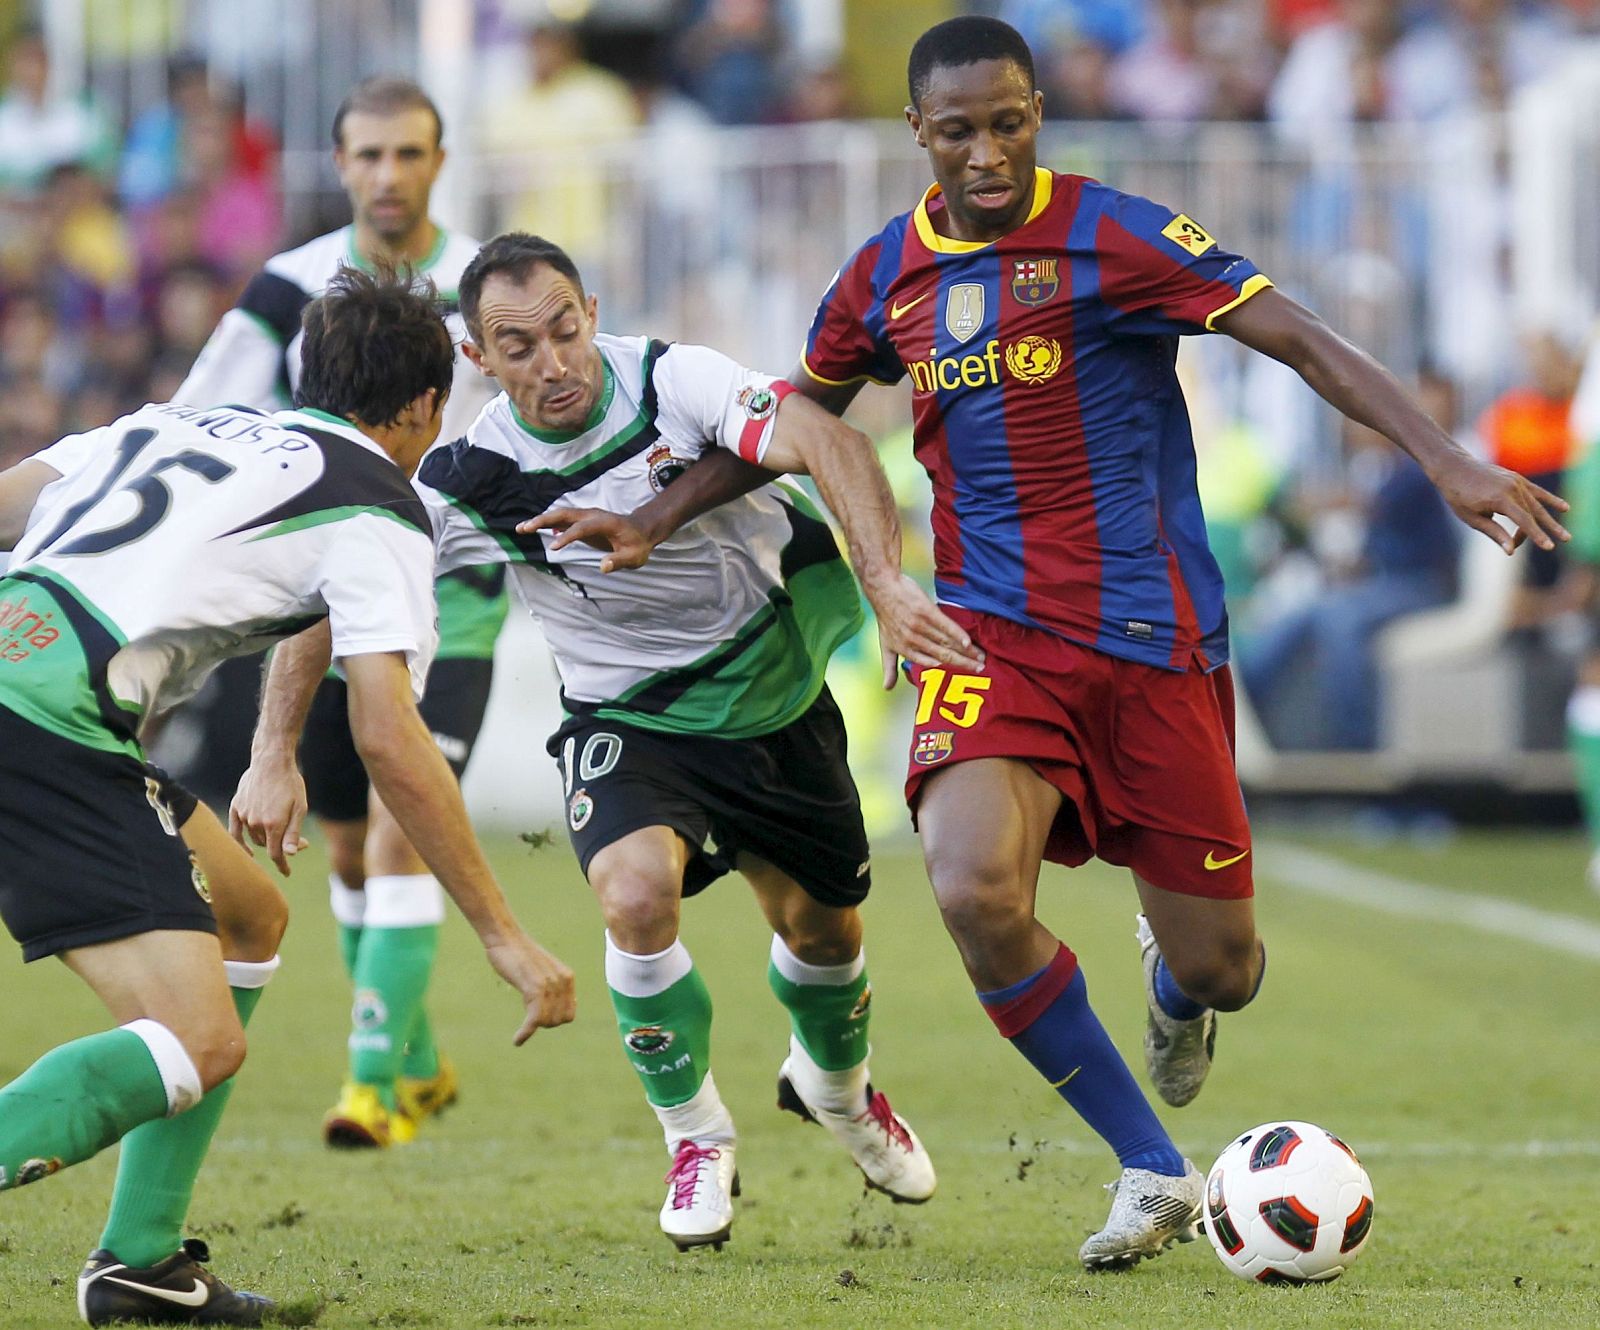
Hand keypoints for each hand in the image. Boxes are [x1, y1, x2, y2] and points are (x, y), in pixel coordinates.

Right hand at [229, 756, 308, 875]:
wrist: (272, 761)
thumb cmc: (291, 783)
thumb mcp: (300, 808)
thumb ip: (293, 832)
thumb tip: (291, 854)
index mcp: (273, 824)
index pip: (276, 854)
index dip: (282, 865)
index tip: (287, 873)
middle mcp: (256, 822)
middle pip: (268, 844)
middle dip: (282, 845)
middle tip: (299, 841)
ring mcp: (244, 815)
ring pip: (254, 837)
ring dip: (267, 839)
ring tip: (282, 830)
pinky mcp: (236, 806)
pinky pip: (235, 830)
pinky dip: (240, 842)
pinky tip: (247, 850)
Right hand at [483, 932, 576, 1043]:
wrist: (506, 938)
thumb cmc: (519, 955)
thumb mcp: (543, 972)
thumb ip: (553, 987)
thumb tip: (559, 1012)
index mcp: (567, 978)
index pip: (569, 1014)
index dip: (555, 1020)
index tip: (539, 1017)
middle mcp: (562, 981)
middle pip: (558, 1020)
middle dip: (543, 1023)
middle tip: (528, 1018)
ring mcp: (549, 985)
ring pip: (546, 1021)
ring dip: (533, 1027)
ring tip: (522, 1027)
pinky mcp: (533, 988)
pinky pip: (534, 1019)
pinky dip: (525, 1032)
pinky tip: (517, 1040)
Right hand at [517, 506, 657, 572]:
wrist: (641, 530)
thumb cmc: (638, 545)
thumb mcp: (634, 557)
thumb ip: (619, 561)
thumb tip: (603, 567)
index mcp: (605, 522)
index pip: (581, 528)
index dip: (567, 537)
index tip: (553, 549)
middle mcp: (592, 515)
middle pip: (564, 514)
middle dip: (543, 520)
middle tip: (524, 528)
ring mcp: (586, 517)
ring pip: (560, 515)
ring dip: (540, 520)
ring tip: (520, 528)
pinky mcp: (582, 522)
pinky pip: (561, 521)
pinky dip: (546, 524)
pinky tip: (532, 529)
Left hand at [864, 572, 984, 687]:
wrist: (883, 589)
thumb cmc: (885, 617)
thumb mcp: (884, 645)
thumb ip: (889, 667)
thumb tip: (887, 688)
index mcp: (906, 650)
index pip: (932, 663)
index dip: (949, 669)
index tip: (965, 673)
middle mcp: (913, 640)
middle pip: (943, 654)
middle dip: (964, 663)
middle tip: (981, 669)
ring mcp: (919, 626)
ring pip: (946, 641)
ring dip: (965, 650)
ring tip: (981, 656)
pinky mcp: (925, 611)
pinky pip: (945, 625)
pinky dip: (957, 634)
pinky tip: (968, 642)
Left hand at [1430, 453, 1569, 553]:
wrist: (1454, 468)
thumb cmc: (1458, 496)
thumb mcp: (1472, 518)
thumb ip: (1494, 533)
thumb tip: (1511, 550)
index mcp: (1500, 499)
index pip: (1523, 521)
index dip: (1536, 535)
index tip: (1549, 547)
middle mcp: (1512, 489)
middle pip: (1532, 514)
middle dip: (1544, 530)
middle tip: (1561, 543)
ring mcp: (1516, 482)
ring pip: (1536, 505)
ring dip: (1549, 520)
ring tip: (1565, 534)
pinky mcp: (1516, 478)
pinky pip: (1536, 491)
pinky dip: (1549, 500)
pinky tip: (1564, 508)